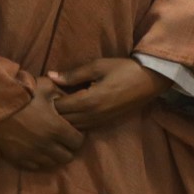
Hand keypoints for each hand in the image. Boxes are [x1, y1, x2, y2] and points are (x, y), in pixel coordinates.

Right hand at [0, 78, 84, 170]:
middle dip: (68, 147)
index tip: (72, 130)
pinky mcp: (17, 158)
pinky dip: (39, 159)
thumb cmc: (22, 91)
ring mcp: (31, 153)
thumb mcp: (47, 86)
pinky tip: (36, 148)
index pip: (78, 142)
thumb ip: (64, 95)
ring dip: (54, 154)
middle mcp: (46, 145)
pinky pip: (35, 166)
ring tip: (49, 143)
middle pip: (67, 157)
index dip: (78, 136)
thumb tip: (75, 101)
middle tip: (62, 138)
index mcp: (56, 128)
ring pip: (52, 163)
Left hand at [50, 58, 172, 130]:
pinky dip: (74, 121)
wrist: (149, 81)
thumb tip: (50, 76)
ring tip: (58, 106)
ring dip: (63, 118)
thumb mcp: (97, 66)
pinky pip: (82, 127)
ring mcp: (99, 121)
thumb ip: (73, 74)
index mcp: (89, 101)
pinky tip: (72, 111)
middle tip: (48, 100)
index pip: (59, 108)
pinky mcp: (104, 122)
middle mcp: (92, 115)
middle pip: (63, 120)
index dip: (49, 100)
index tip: (44, 91)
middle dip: (53, 112)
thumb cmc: (123, 69)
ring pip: (72, 127)